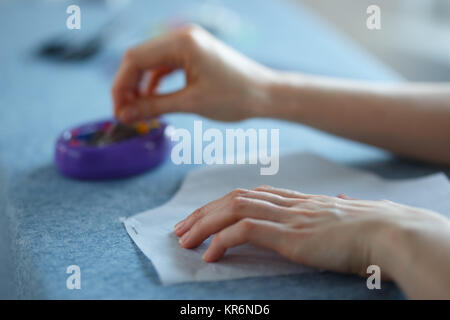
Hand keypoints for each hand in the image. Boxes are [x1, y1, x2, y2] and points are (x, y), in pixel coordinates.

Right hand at [112, 25, 274, 123]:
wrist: (266, 95)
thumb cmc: (236, 97)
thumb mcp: (191, 103)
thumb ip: (154, 106)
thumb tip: (125, 114)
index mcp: (182, 42)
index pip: (135, 58)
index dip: (121, 86)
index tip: (117, 111)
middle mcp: (183, 37)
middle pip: (140, 58)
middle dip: (128, 86)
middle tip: (124, 113)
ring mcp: (189, 44)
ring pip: (151, 62)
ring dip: (141, 85)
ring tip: (136, 110)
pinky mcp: (194, 54)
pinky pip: (166, 66)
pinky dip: (156, 83)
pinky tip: (152, 100)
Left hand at [173, 185, 449, 292]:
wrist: (390, 232)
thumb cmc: (372, 228)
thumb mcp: (348, 215)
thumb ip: (336, 208)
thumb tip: (340, 200)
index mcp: (297, 201)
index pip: (250, 195)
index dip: (221, 204)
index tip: (203, 217)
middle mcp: (288, 203)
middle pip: (234, 198)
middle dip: (202, 213)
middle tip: (180, 229)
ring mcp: (288, 217)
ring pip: (233, 210)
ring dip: (204, 225)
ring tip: (185, 241)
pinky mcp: (290, 234)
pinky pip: (245, 231)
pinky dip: (223, 240)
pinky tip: (210, 255)